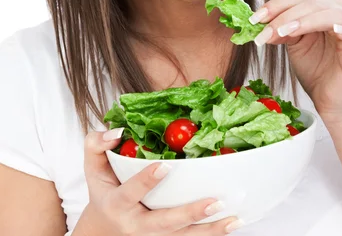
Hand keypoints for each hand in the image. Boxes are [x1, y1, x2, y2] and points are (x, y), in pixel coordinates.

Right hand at [82, 128, 241, 234]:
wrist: (102, 229)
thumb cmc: (103, 190)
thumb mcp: (92, 166)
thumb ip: (97, 144)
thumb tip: (117, 131)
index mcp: (118, 203)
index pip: (131, 192)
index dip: (147, 180)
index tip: (166, 166)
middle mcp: (136, 225)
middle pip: (164, 223)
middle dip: (190, 214)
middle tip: (214, 202)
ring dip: (210, 231)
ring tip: (233, 219)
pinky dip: (212, 235)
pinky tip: (232, 225)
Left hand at [249, 0, 341, 118]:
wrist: (329, 99)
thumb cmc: (314, 69)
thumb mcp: (293, 45)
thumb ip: (281, 29)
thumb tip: (261, 23)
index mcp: (324, 8)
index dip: (276, 5)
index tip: (255, 18)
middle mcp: (341, 12)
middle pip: (313, 3)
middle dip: (284, 15)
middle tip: (264, 30)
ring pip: (332, 14)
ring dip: (305, 20)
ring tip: (284, 32)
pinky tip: (334, 31)